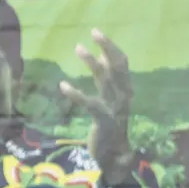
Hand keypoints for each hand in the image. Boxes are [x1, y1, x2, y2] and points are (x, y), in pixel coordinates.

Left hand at [59, 29, 134, 184]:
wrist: (111, 156)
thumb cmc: (106, 127)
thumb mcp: (107, 101)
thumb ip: (106, 82)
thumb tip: (100, 58)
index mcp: (125, 91)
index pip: (122, 64)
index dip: (111, 48)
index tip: (97, 34)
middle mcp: (124, 97)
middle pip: (118, 66)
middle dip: (107, 46)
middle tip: (93, 31)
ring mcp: (115, 108)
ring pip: (105, 79)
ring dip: (92, 62)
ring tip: (78, 47)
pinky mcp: (104, 120)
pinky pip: (90, 103)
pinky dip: (77, 94)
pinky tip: (63, 85)